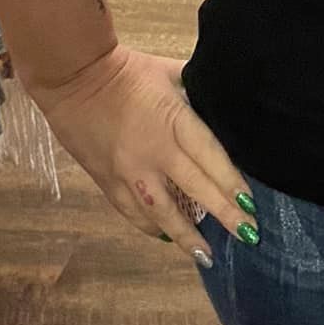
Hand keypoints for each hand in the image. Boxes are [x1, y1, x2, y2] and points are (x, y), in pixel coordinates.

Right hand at [30, 44, 257, 264]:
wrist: (72, 77)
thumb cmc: (127, 70)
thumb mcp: (171, 73)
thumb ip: (197, 91)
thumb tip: (221, 100)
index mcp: (174, 122)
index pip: (211, 159)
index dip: (232, 185)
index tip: (251, 207)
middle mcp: (153, 153)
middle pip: (195, 190)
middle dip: (224, 216)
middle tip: (248, 237)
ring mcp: (128, 171)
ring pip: (161, 212)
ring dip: (186, 236)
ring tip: (207, 255)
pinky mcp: (106, 180)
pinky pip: (132, 211)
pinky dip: (151, 227)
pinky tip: (167, 238)